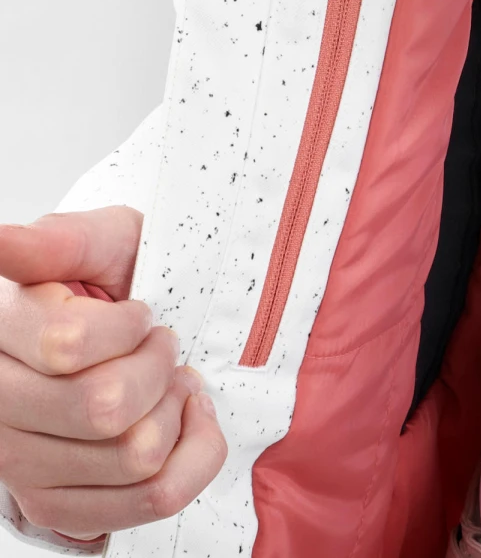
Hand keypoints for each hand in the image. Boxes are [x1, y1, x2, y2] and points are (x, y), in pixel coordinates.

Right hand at [0, 209, 225, 539]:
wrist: (135, 326)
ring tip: (165, 383)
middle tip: (158, 346)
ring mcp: (24, 467)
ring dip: (174, 409)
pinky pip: (154, 498)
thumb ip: (55, 242)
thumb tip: (1, 242)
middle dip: (157, 365)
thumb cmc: (117, 280)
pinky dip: (193, 453)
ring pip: (136, 455)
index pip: (69, 346)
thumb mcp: (100, 240)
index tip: (138, 314)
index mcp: (2, 337)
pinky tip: (179, 419)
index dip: (127, 326)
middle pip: (106, 407)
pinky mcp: (63, 507)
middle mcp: (0, 409)